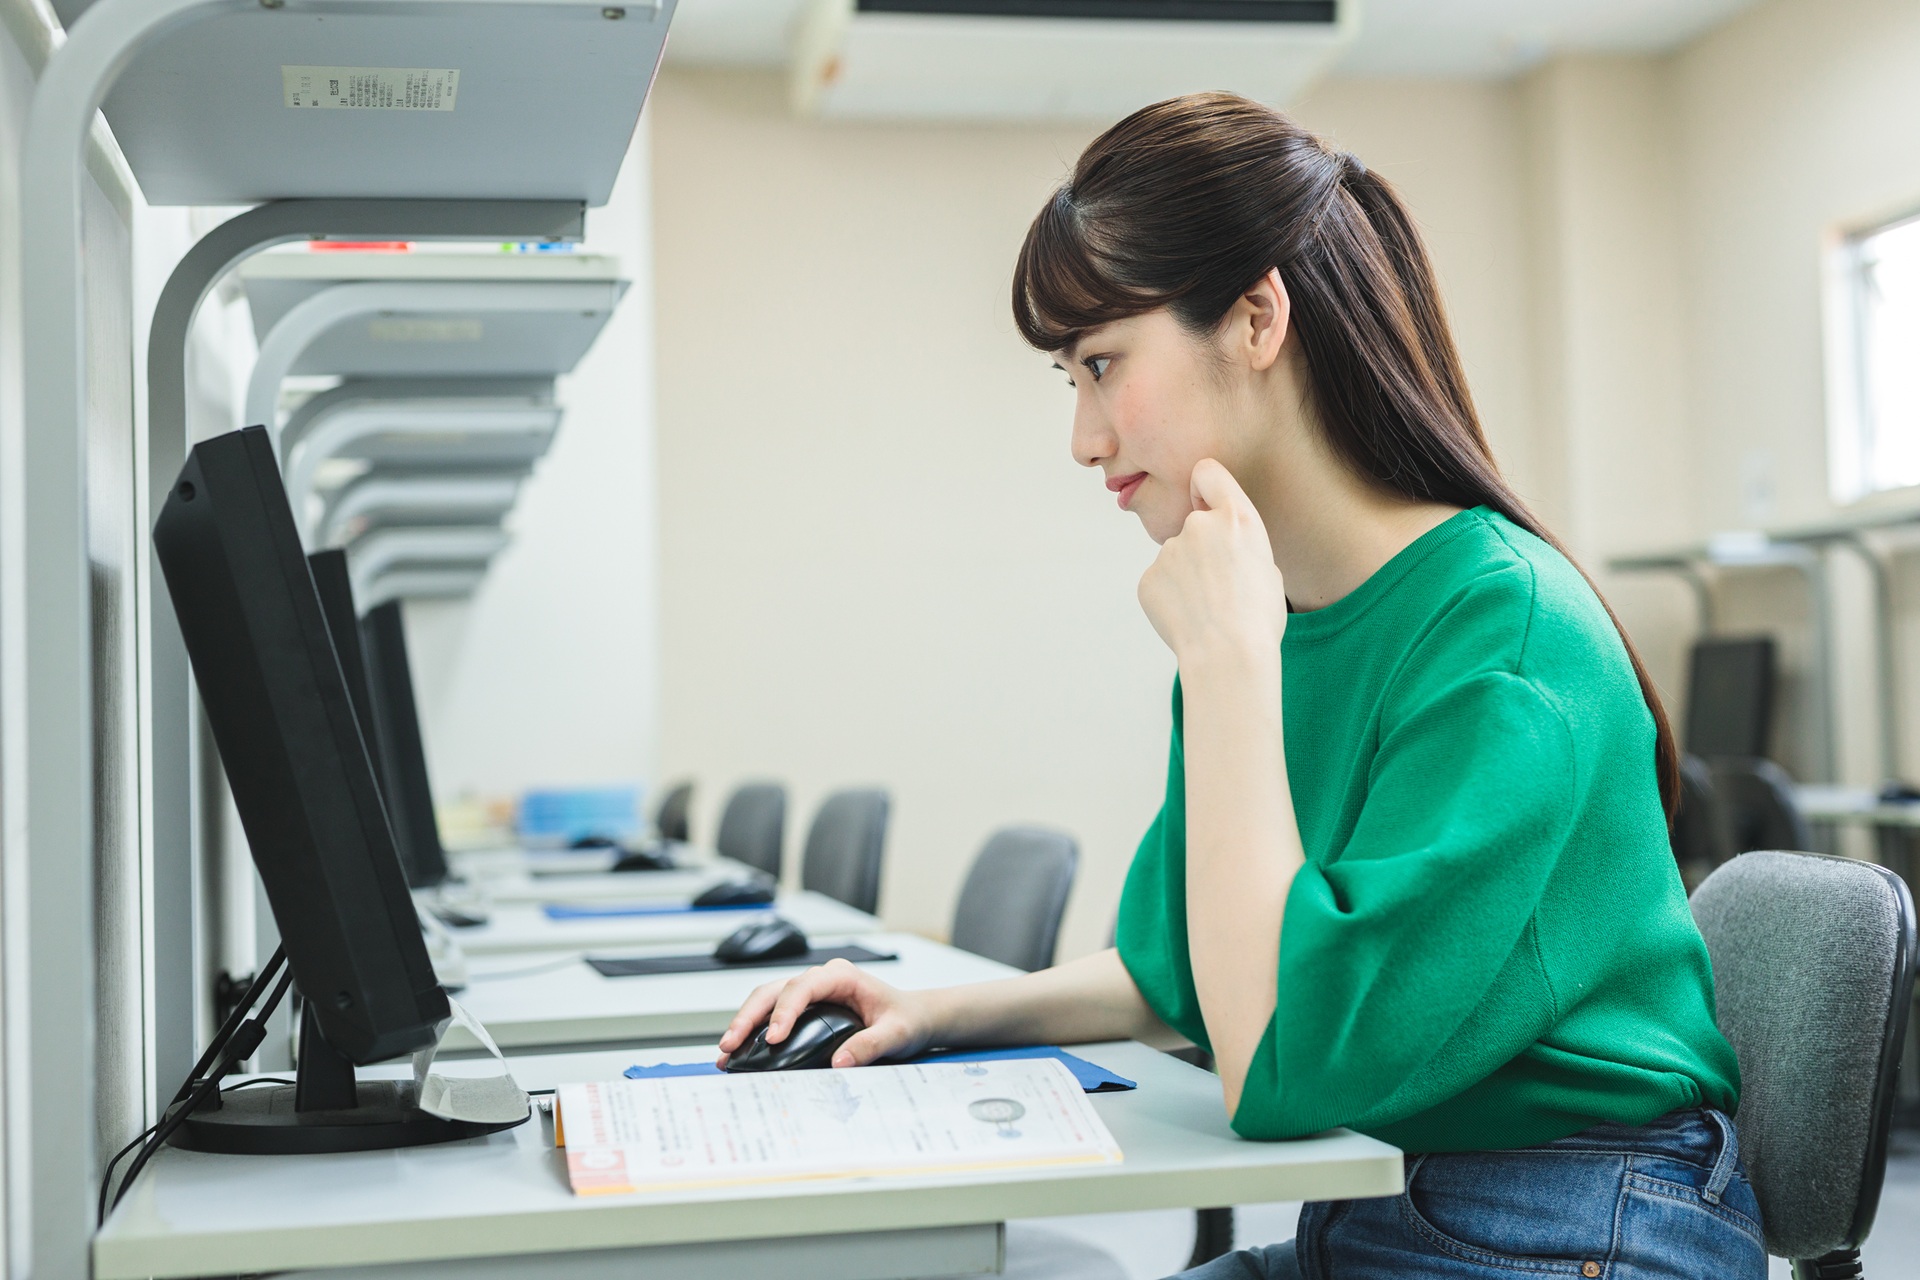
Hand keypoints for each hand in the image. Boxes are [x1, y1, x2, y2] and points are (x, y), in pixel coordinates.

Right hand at [715, 958, 935, 1068]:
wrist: (913, 1017)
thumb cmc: (906, 1019)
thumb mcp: (896, 1033)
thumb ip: (871, 1046)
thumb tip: (839, 1062)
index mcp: (841, 976)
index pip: (802, 987)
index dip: (783, 1011)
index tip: (773, 1038)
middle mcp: (821, 979)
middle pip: (774, 990)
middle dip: (748, 1016)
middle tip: (731, 1044)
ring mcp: (810, 991)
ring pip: (766, 999)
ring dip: (744, 1022)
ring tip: (727, 1050)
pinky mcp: (804, 1008)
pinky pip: (772, 1012)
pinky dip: (753, 1029)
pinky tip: (740, 1050)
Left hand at [1137, 459, 1287, 670]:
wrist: (1229, 656)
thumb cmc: (1257, 618)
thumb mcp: (1267, 568)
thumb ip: (1239, 543)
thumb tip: (1222, 547)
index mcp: (1236, 518)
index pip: (1207, 472)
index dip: (1205, 487)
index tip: (1205, 502)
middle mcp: (1198, 525)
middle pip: (1193, 524)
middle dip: (1201, 547)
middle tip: (1219, 584)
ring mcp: (1168, 551)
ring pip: (1177, 558)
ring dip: (1187, 576)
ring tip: (1207, 608)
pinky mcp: (1149, 578)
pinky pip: (1161, 582)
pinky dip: (1170, 597)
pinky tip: (1188, 618)